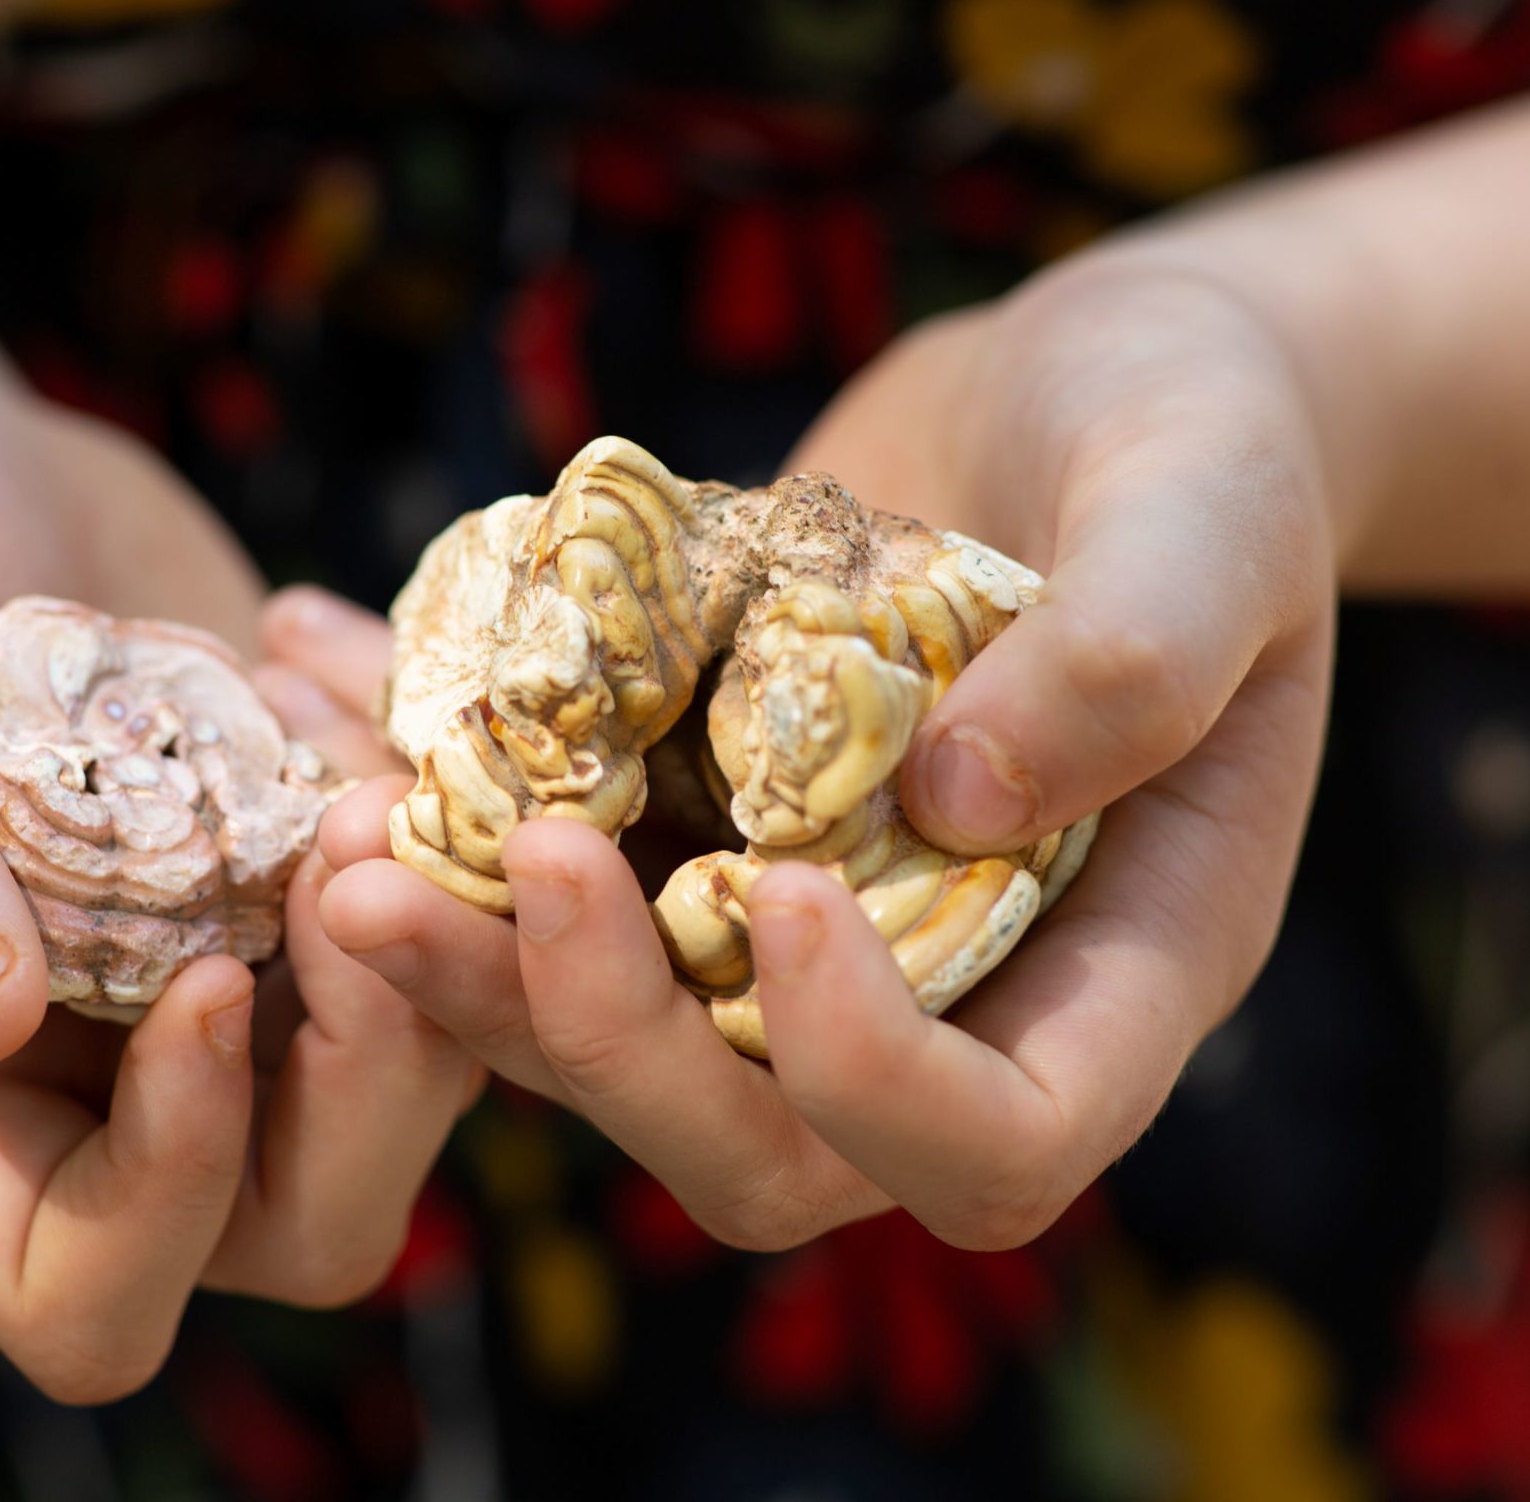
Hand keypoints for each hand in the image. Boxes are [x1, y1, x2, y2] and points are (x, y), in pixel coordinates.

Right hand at [0, 381, 479, 1397]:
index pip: (86, 1288)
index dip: (170, 1194)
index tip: (202, 983)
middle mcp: (119, 1073)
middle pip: (309, 1215)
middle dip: (373, 1062)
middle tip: (345, 842)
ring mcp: (249, 976)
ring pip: (425, 1065)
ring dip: (427, 912)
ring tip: (319, 711)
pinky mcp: (330, 872)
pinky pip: (458, 901)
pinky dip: (429, 787)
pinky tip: (316, 642)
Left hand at [274, 259, 1333, 1250]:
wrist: (1084, 389)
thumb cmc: (1202, 441)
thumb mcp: (1210, 510)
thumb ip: (1135, 652)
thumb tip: (958, 797)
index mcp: (1112, 967)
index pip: (994, 1140)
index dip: (870, 1080)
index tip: (780, 895)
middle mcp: (940, 990)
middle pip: (754, 1141)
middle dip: (587, 1039)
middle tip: (427, 891)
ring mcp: (791, 926)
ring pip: (609, 1037)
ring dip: (457, 964)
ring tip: (337, 828)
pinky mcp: (683, 831)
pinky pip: (541, 877)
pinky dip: (428, 799)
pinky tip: (319, 670)